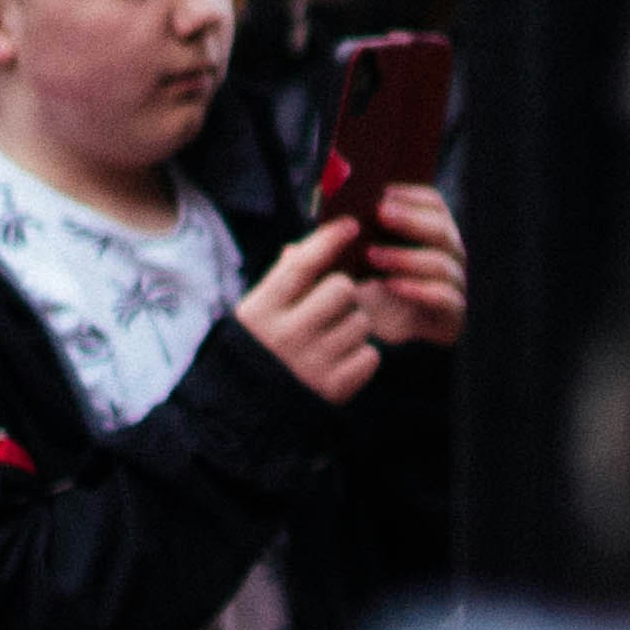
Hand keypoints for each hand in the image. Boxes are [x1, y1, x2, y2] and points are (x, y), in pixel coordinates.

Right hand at [229, 213, 389, 405]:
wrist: (258, 405)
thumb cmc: (269, 344)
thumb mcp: (265, 309)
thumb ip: (289, 274)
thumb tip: (320, 237)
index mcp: (261, 310)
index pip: (301, 265)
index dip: (329, 240)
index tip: (351, 225)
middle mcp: (283, 335)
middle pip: (342, 289)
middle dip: (344, 294)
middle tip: (333, 306)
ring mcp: (309, 363)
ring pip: (362, 322)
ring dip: (355, 326)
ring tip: (333, 338)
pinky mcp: (334, 388)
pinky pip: (371, 355)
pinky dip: (362, 356)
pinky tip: (341, 361)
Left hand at [355, 184, 467, 349]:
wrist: (377, 343)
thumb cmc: (366, 294)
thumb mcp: (353, 265)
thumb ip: (345, 242)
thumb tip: (313, 223)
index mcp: (431, 235)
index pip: (434, 204)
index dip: (411, 194)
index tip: (382, 191)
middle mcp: (450, 256)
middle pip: (442, 229)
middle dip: (410, 219)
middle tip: (380, 213)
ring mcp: (455, 286)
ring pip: (442, 263)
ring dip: (406, 256)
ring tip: (372, 255)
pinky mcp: (454, 316)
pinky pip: (445, 297)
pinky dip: (418, 289)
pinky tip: (391, 285)